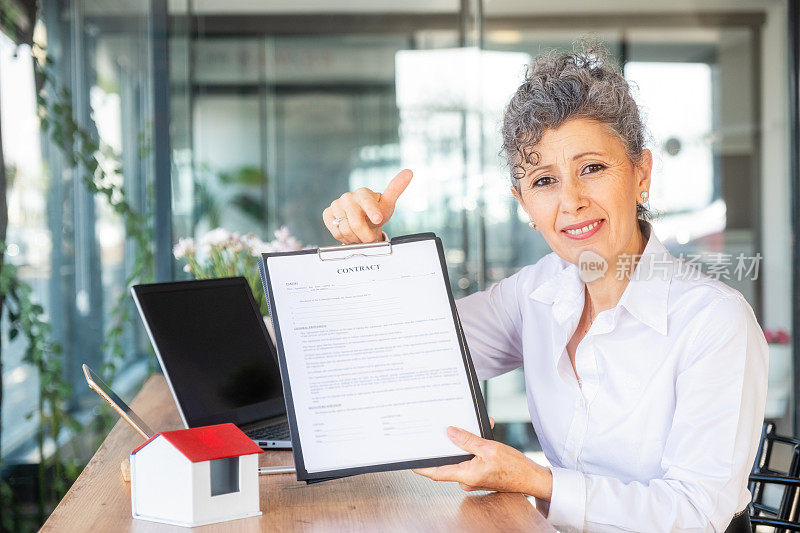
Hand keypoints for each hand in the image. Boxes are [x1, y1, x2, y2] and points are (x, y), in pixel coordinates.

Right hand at [322, 169, 412, 243]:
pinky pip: (335, 231)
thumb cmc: (376, 213)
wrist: (363, 221)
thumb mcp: (388, 204)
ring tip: (360, 234)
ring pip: (344, 229)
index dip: (372, 211)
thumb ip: (397, 188)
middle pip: (355, 223)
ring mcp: (336, 205)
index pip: (366, 201)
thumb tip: (409, 172)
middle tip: (370, 238)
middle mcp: (348, 197)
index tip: (378, 218)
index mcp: (363, 193)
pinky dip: (344, 237)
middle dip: (365, 235)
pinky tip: (350, 233)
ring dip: (355, 238)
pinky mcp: (327, 214)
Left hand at [413, 425, 552, 499]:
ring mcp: (473, 476)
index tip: (410, 460)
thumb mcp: (489, 448)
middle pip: (449, 460)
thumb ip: (468, 440)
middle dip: (448, 443)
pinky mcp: (480, 472)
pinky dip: (476, 445)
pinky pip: (472, 456)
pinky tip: (484, 433)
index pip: (437, 472)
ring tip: (475, 427)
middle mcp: (467, 478)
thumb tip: (450, 432)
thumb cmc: (514, 468)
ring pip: (462, 456)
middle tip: (443, 429)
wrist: (531, 478)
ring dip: (466, 441)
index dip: (422, 466)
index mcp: (466, 475)